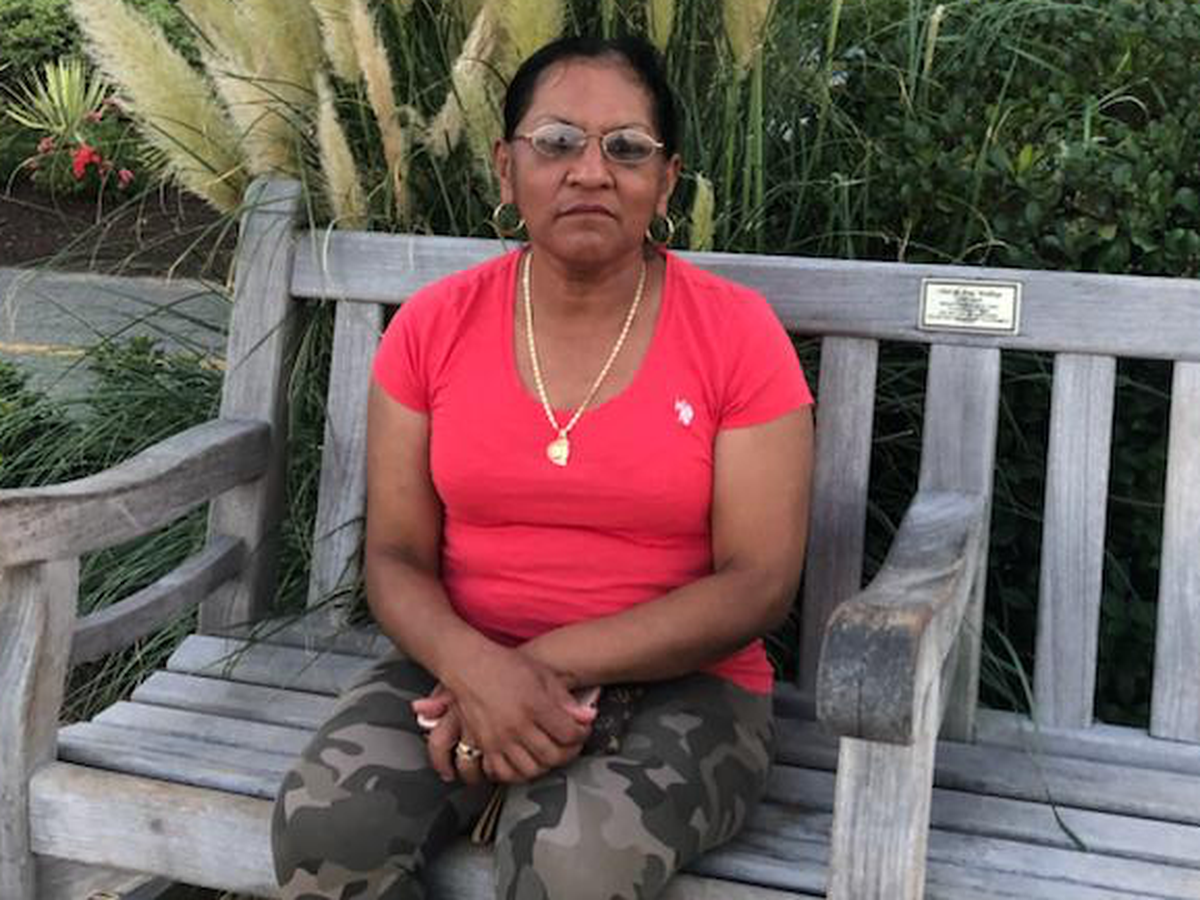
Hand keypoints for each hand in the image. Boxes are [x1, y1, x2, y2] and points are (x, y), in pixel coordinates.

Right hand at [435, 644, 595, 783]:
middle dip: (568, 752)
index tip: (581, 730)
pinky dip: (517, 774)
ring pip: (530, 770)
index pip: (568, 733)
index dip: (581, 734)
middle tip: (570, 744)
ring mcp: (499, 739)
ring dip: (545, 765)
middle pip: (552, 756)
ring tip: (550, 753)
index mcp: (534, 705)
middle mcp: (516, 725)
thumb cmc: (504, 666)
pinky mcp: (484, 746)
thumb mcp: (542, 675)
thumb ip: (565, 699)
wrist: (469, 666)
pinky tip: (525, 762)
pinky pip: (503, 773)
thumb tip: (587, 717)